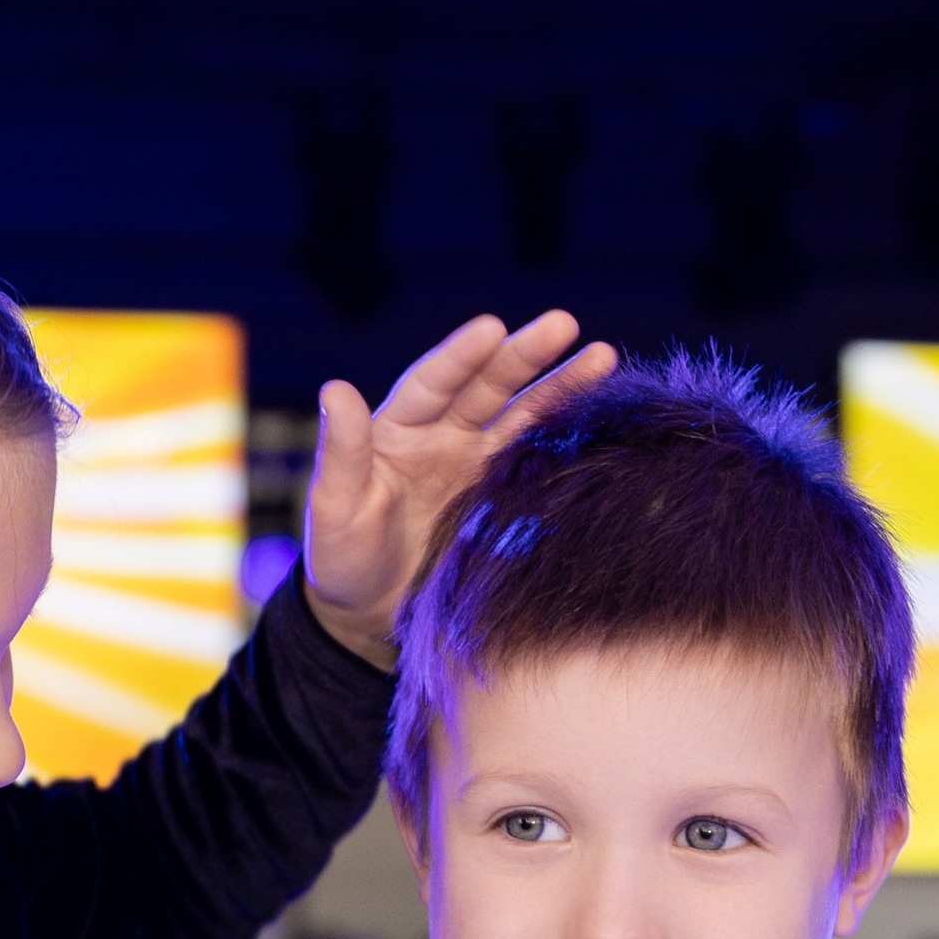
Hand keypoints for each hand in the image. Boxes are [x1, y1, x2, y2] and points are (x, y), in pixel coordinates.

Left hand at [302, 312, 618, 665]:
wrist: (369, 614)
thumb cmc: (340, 558)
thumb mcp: (335, 507)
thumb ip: (342, 451)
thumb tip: (334, 388)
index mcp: (400, 429)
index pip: (435, 382)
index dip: (463, 356)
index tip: (493, 328)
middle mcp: (443, 437)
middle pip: (489, 387)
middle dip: (526, 355)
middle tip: (566, 324)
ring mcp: (477, 468)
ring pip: (523, 418)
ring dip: (561, 388)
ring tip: (604, 357)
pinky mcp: (502, 502)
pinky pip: (538, 465)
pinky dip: (567, 442)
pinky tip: (601, 420)